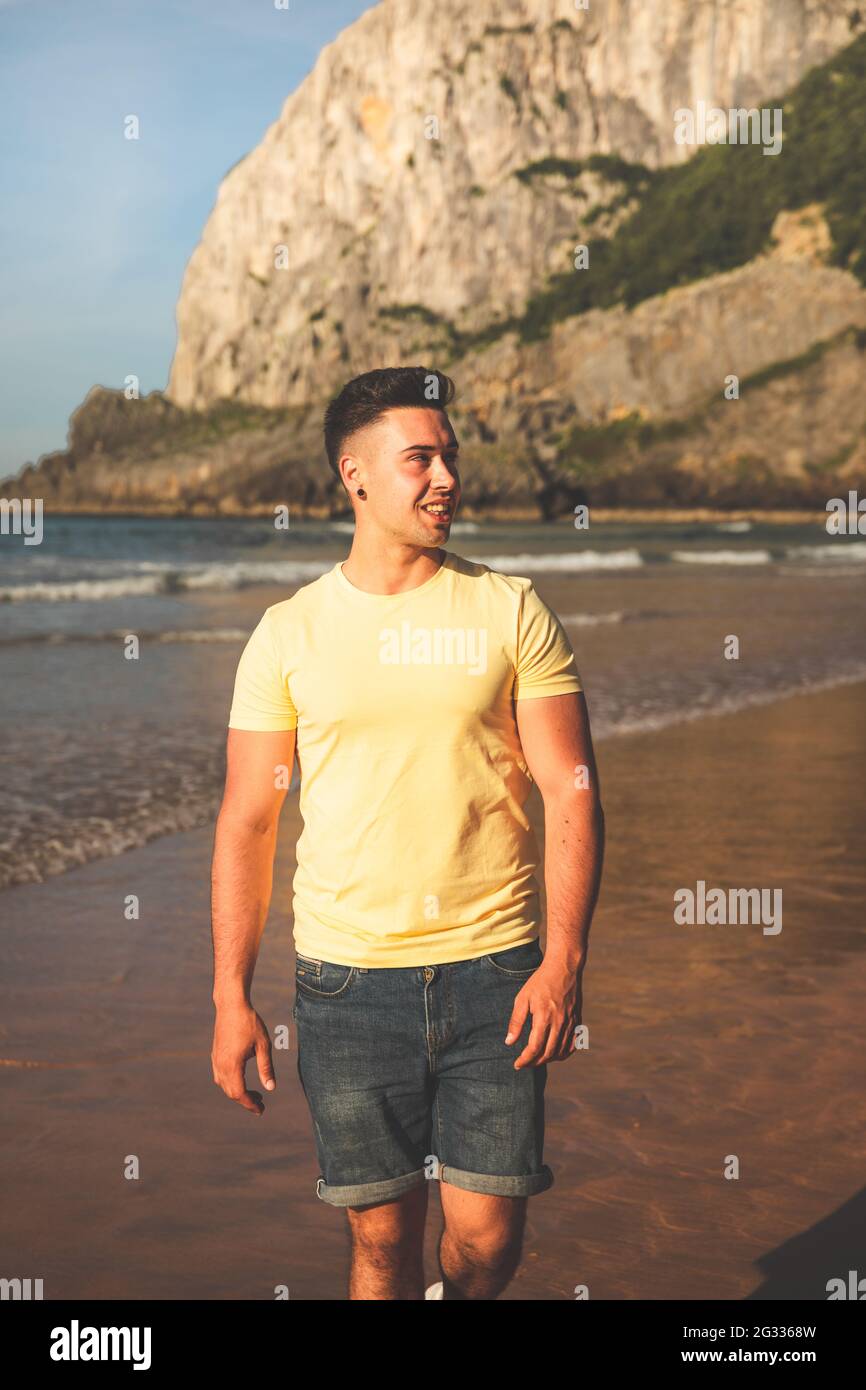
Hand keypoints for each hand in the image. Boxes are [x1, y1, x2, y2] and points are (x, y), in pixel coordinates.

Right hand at [211, 1000, 275, 1114]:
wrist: (231, 1005)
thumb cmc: (249, 1023)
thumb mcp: (263, 1045)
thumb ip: (266, 1067)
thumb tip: (271, 1088)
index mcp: (232, 1064)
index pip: (239, 1093)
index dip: (250, 1104)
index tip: (261, 1110)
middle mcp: (221, 1065)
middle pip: (231, 1092)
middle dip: (245, 1101)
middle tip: (261, 1104)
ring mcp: (216, 1060)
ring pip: (224, 1085)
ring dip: (237, 1093)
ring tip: (254, 1093)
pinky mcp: (215, 1054)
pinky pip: (219, 1076)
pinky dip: (230, 1083)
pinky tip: (240, 1080)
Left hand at [505, 961, 582, 1068]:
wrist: (564, 968)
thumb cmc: (540, 982)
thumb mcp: (522, 998)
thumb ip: (516, 1021)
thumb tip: (509, 1042)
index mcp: (544, 1017)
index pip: (534, 1048)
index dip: (525, 1060)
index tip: (517, 1064)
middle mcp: (559, 1023)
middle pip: (548, 1053)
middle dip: (534, 1062)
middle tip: (525, 1063)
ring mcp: (571, 1022)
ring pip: (561, 1051)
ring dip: (548, 1060)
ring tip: (536, 1059)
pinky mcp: (577, 1020)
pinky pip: (573, 1044)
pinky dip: (564, 1053)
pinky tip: (554, 1054)